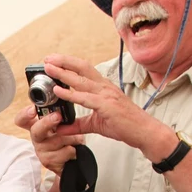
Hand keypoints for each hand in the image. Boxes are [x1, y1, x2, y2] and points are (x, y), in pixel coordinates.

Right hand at [14, 105, 83, 175]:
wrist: (74, 160)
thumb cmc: (68, 139)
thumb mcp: (63, 124)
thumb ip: (59, 114)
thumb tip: (64, 101)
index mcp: (37, 126)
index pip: (22, 120)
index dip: (24, 115)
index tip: (33, 109)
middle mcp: (37, 138)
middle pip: (35, 130)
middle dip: (47, 123)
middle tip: (57, 116)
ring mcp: (41, 151)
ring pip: (56, 141)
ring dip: (71, 138)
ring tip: (75, 139)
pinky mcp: (49, 162)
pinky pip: (65, 152)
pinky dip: (73, 149)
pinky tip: (73, 150)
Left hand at [39, 54, 175, 159]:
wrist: (144, 132)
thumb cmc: (124, 125)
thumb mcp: (95, 124)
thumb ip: (78, 124)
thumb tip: (60, 128)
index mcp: (103, 88)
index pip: (84, 70)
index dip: (69, 64)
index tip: (54, 61)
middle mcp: (104, 87)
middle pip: (81, 68)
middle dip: (63, 62)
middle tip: (47, 59)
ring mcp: (106, 95)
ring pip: (81, 80)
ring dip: (63, 73)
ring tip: (49, 68)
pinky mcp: (106, 106)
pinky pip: (85, 97)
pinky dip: (70, 93)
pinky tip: (58, 91)